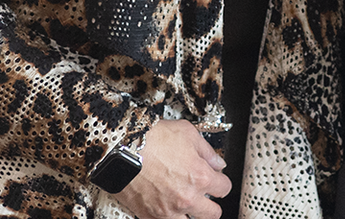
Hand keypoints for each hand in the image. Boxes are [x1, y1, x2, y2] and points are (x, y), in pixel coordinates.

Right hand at [113, 119, 230, 218]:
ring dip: (192, 215)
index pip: (224, 188)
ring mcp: (168, 210)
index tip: (217, 181)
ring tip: (187, 206)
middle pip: (213, 214)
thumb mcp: (188, 134)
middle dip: (212, 205)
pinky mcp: (149, 216)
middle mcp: (187, 198)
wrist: (121, 149)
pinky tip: (168, 209)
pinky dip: (169, 218)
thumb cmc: (152, 139)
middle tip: (206, 197)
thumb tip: (218, 163)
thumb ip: (207, 151)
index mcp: (200, 177)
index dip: (221, 182)